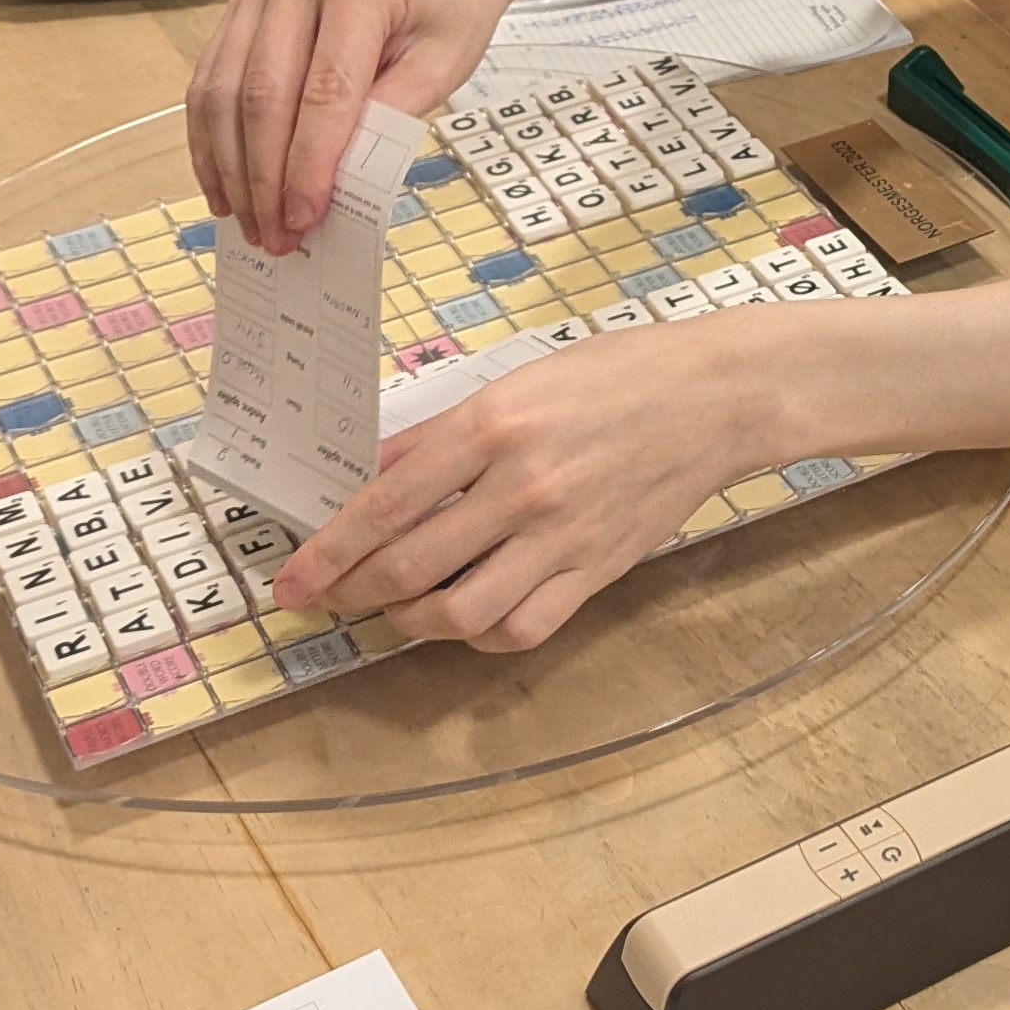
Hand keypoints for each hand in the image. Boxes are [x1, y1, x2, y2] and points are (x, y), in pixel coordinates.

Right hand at [187, 0, 514, 253]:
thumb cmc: (447, 10)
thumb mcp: (443, 67)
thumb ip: (388, 122)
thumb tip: (332, 189)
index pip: (326, 90)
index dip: (309, 163)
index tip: (304, 220)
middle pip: (264, 93)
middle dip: (264, 178)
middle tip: (272, 236)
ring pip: (225, 90)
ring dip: (231, 167)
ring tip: (246, 222)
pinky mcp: (242, 1)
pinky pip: (211, 78)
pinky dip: (213, 139)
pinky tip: (223, 185)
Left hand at [275, 312, 803, 652]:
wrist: (716, 397)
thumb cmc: (617, 375)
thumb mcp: (516, 381)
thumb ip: (441, 434)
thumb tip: (371, 474)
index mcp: (492, 426)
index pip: (385, 505)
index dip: (327, 552)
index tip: (294, 581)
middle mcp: (522, 487)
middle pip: (410, 566)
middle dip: (352, 592)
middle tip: (328, 598)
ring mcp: (562, 535)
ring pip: (461, 612)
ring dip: (412, 620)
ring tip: (398, 606)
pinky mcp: (597, 568)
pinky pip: (523, 626)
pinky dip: (482, 634)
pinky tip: (469, 616)